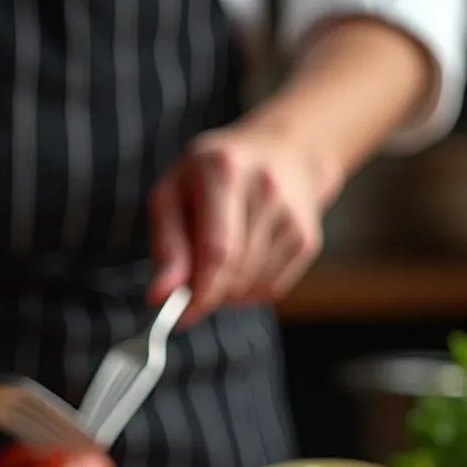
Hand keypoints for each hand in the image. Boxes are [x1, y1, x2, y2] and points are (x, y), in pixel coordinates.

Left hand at [148, 125, 339, 322]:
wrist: (281, 151)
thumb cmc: (211, 176)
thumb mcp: (172, 193)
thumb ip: (167, 246)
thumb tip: (160, 296)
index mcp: (225, 171)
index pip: (218, 251)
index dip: (200, 293)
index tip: (182, 316)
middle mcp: (267, 189)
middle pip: (235, 273)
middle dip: (208, 291)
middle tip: (191, 283)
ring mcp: (292, 216)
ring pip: (251, 287)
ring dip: (227, 290)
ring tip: (218, 259)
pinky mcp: (307, 240)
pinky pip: (270, 289)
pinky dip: (248, 289)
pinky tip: (243, 260)